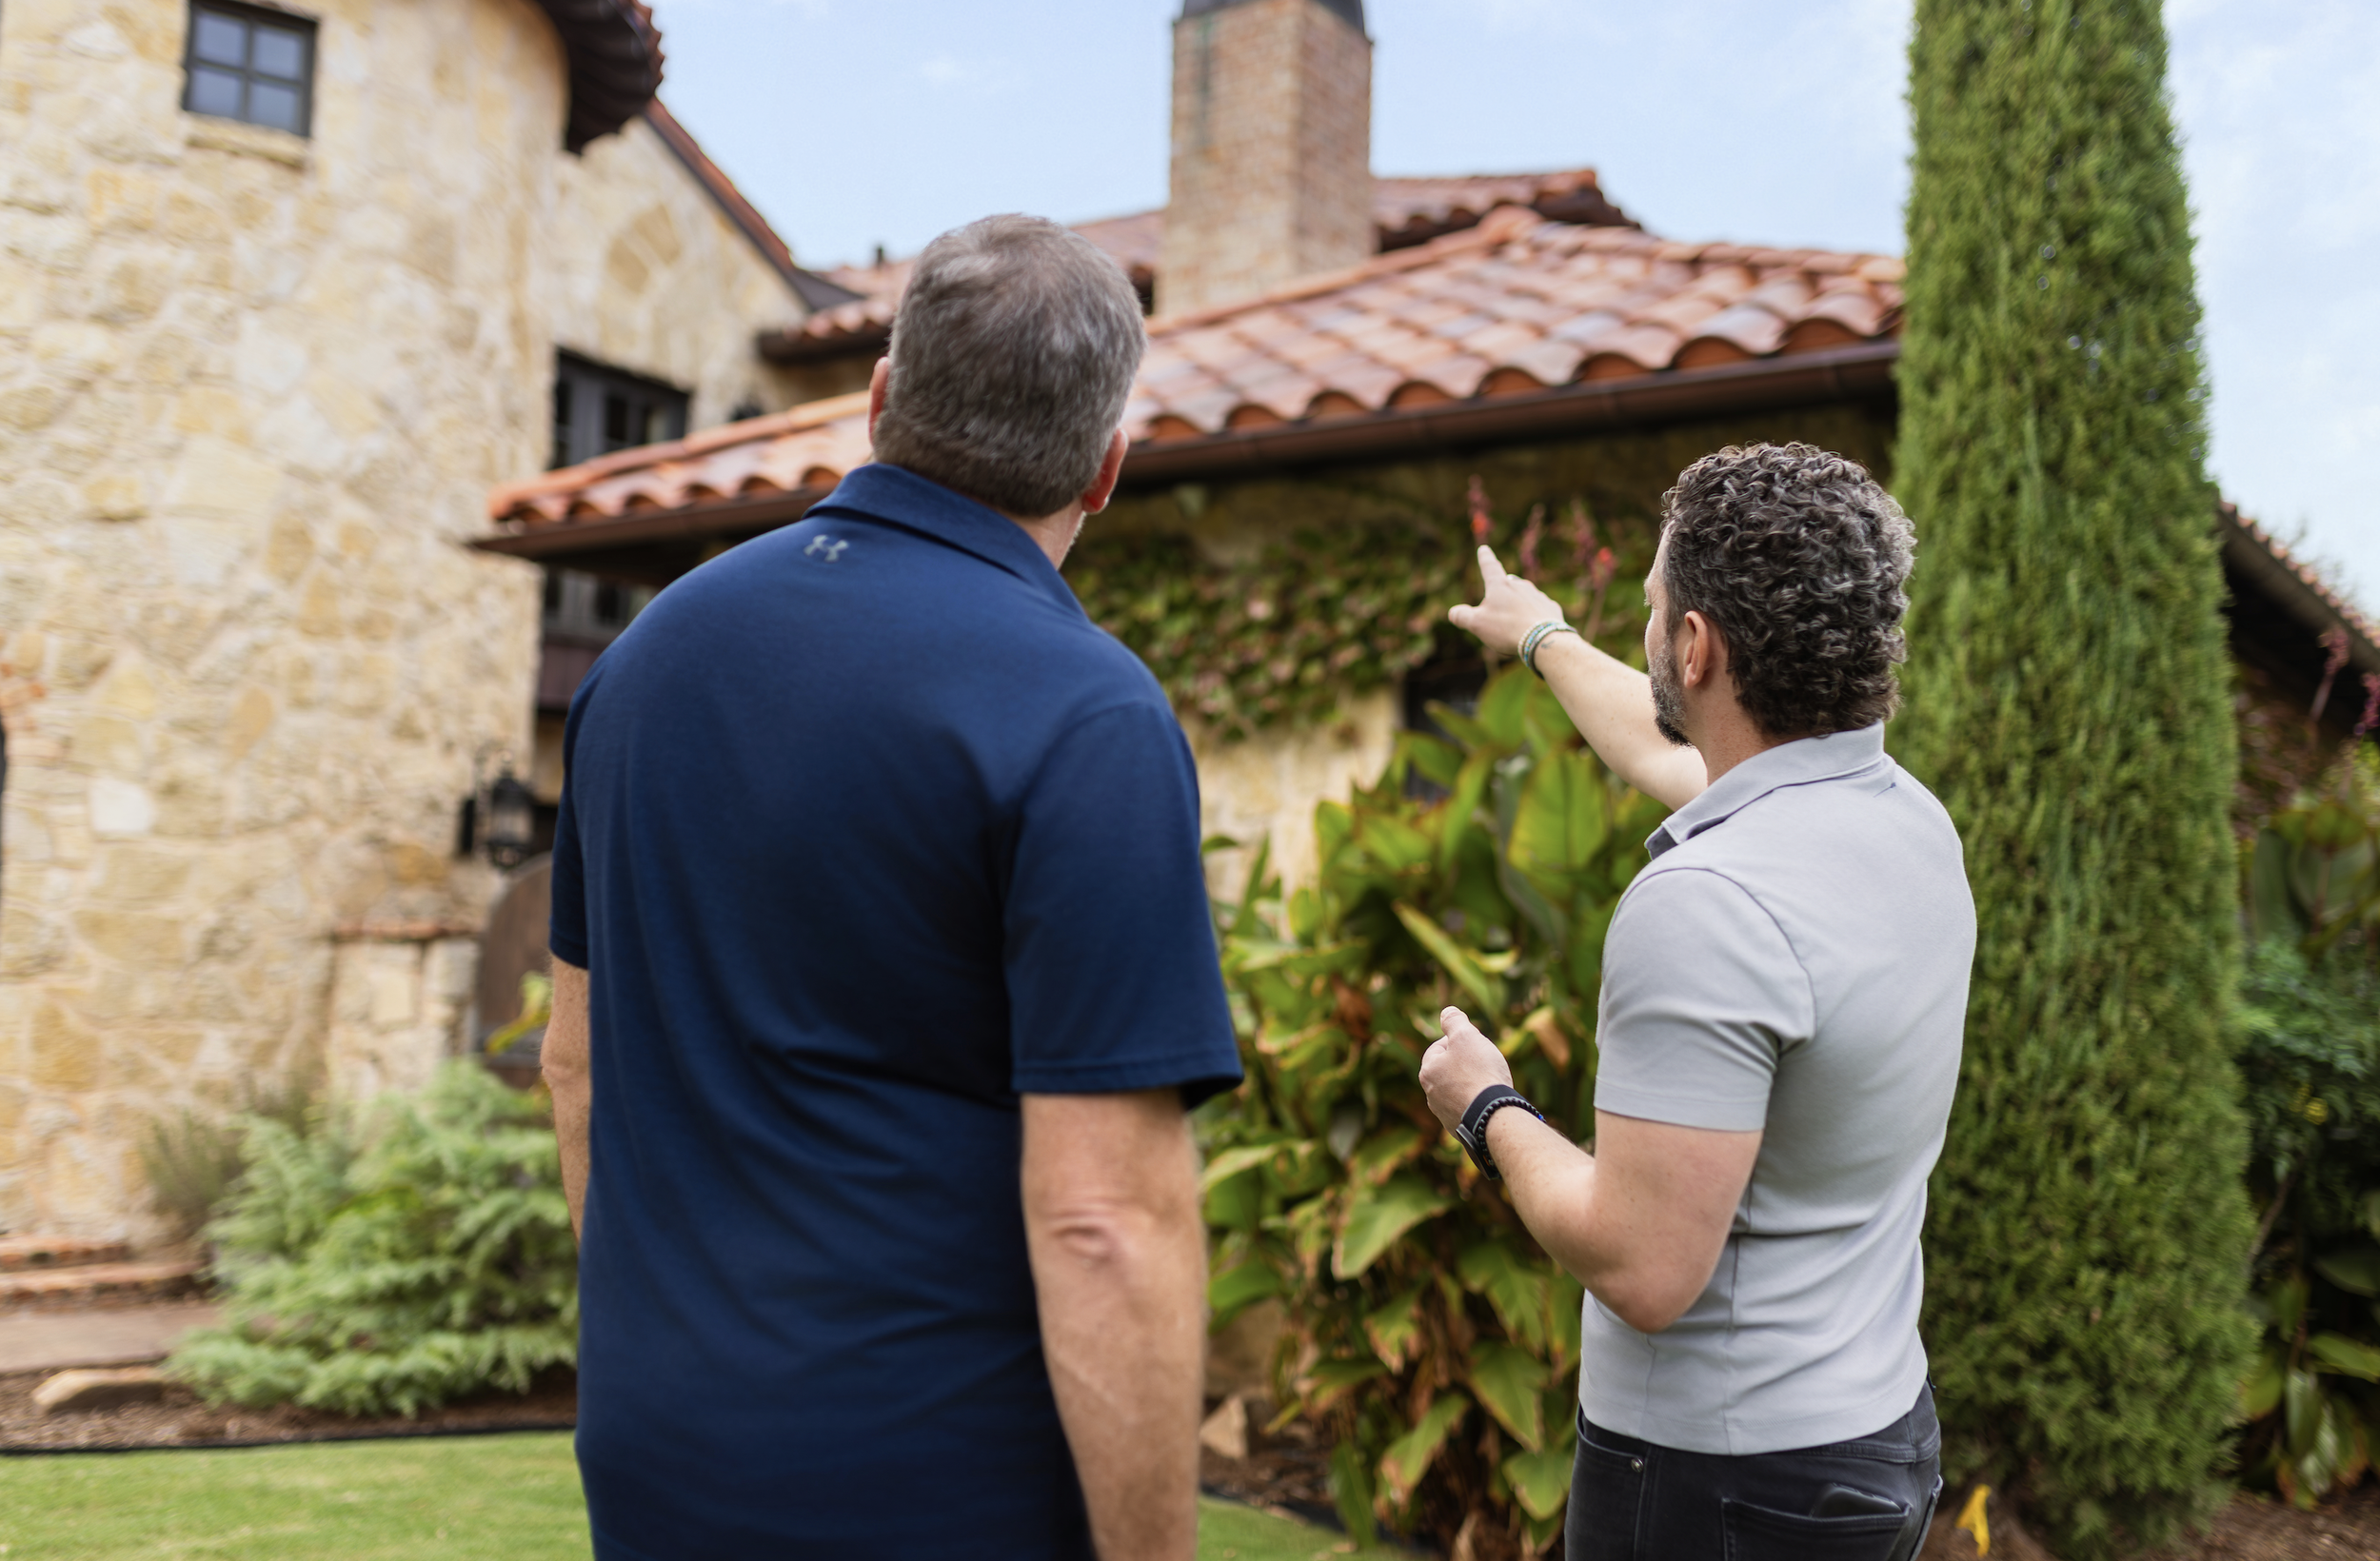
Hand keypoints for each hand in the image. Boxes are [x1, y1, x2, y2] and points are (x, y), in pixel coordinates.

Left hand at [1418, 1007, 1513, 1134]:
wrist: (1493, 1116)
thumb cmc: (1479, 1073)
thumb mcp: (1466, 1036)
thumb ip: (1454, 1021)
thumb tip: (1446, 1011)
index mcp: (1427, 1071)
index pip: (1441, 1047)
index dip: (1460, 1042)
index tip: (1477, 1045)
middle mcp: (1431, 1095)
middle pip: (1449, 1071)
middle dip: (1466, 1064)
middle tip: (1486, 1063)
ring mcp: (1444, 1115)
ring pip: (1458, 1091)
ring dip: (1472, 1085)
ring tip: (1490, 1083)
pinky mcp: (1459, 1129)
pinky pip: (1468, 1110)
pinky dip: (1477, 1104)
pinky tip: (1491, 1102)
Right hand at [1448, 547, 1569, 658]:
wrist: (1543, 640)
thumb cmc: (1507, 629)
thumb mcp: (1477, 624)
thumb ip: (1462, 616)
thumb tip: (1454, 612)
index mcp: (1499, 586)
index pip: (1489, 567)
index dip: (1485, 558)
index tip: (1484, 549)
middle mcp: (1520, 585)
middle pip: (1507, 584)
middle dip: (1501, 594)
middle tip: (1497, 615)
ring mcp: (1537, 595)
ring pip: (1523, 596)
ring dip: (1517, 607)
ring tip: (1514, 628)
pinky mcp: (1550, 607)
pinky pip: (1538, 609)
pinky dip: (1533, 616)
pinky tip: (1531, 629)